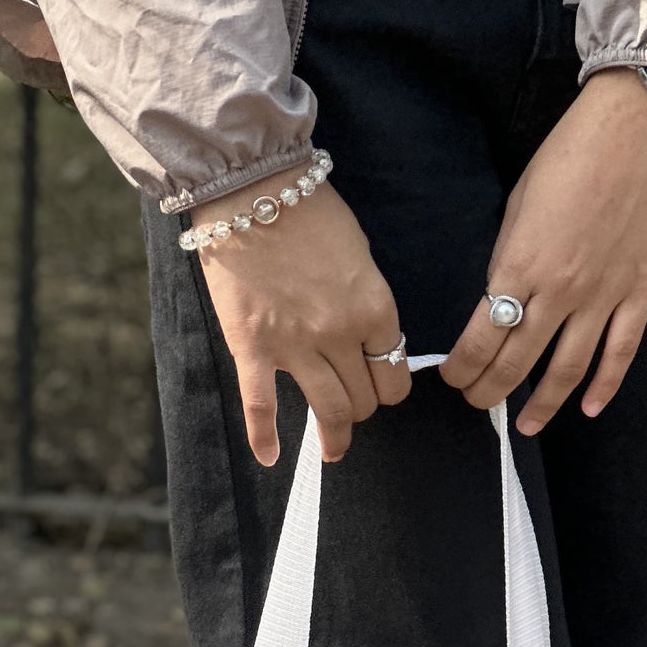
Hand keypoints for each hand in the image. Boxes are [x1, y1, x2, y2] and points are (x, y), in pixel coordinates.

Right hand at [195, 166, 409, 464]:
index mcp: (374, 309)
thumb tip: (367, 339)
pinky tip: (269, 458)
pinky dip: (265, 438)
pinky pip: (261, 407)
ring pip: (328, 412)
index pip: (395, 374)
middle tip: (354, 406)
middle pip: (364, 399)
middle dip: (363, 407)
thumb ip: (368, 302)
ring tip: (333, 452)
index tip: (380, 385)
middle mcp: (340, 335)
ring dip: (334, 438)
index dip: (390, 385)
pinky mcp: (254, 349)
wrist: (251, 189)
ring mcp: (296, 347)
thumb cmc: (309, 211)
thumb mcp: (360, 253)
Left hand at [441, 69, 646, 434]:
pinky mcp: (641, 290)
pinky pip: (620, 353)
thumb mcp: (519, 205)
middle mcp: (560, 290)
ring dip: (540, 406)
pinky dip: (603, 386)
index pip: (480, 340)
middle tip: (477, 401)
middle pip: (516, 364)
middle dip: (488, 391)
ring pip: (566, 371)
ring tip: (525, 424)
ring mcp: (604, 294)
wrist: (638, 122)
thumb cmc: (572, 153)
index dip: (462, 369)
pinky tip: (587, 408)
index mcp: (520, 265)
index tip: (453, 378)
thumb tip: (499, 299)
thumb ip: (508, 259)